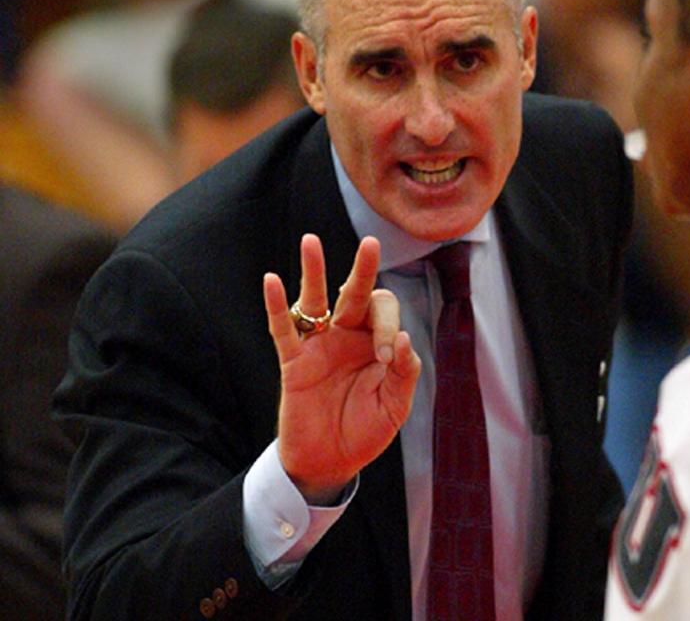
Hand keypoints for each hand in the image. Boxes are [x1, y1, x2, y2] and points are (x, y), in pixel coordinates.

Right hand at [263, 234, 420, 502]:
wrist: (330, 463)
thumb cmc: (365, 432)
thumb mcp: (394, 407)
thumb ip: (403, 374)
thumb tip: (404, 339)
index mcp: (376, 342)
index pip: (384, 314)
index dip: (389, 329)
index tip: (386, 359)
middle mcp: (347, 336)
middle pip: (354, 293)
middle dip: (363, 269)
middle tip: (370, 243)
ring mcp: (318, 346)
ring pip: (315, 300)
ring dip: (313, 270)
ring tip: (310, 241)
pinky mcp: (294, 362)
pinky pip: (283, 330)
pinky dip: (276, 307)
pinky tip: (270, 280)